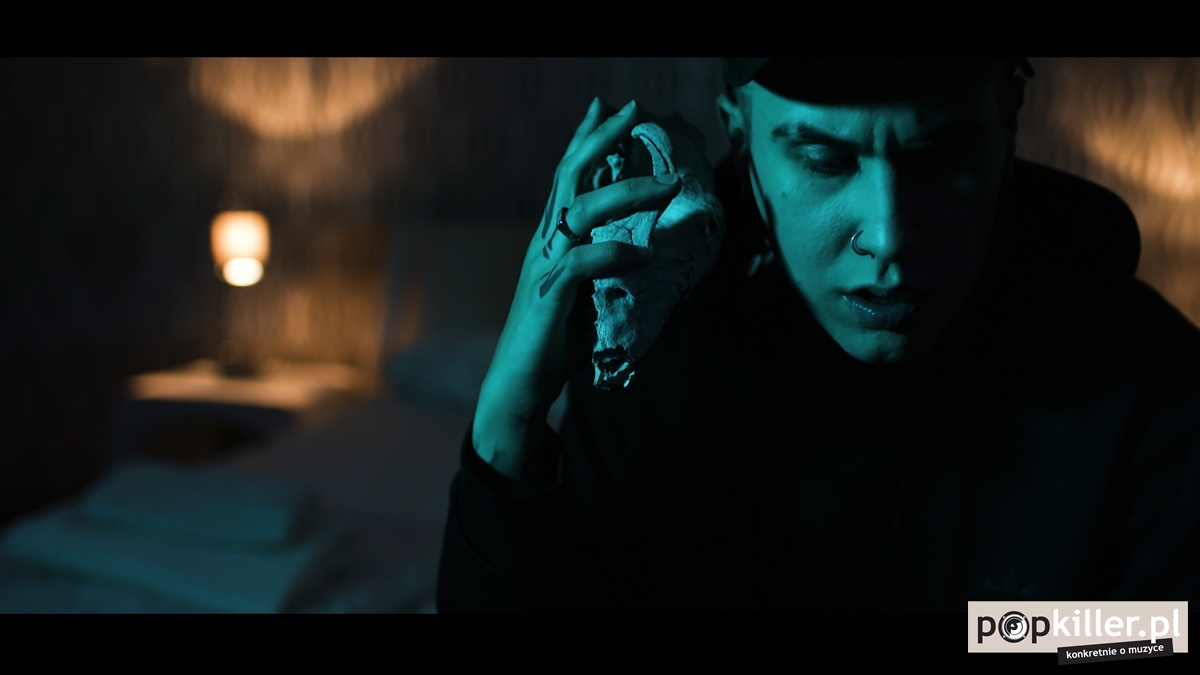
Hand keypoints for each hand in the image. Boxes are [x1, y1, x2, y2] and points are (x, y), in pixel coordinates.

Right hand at [473, 98, 683, 480]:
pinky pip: (584, 262)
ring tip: (668, 184)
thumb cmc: (556, 340)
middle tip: (632, 109)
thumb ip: (607, 267)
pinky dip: (616, 255)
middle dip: (602, 139)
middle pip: (570, 176)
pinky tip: (646, 256)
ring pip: (581, 210)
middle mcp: (545, 241)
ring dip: (627, 193)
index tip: (605, 106)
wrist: (521, 383)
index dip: (585, 139)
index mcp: (551, 238)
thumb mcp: (587, 293)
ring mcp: (545, 265)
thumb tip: (645, 250)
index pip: (567, 177)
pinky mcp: (551, 294)